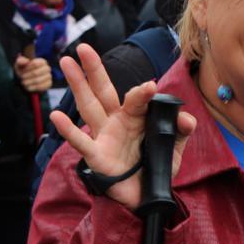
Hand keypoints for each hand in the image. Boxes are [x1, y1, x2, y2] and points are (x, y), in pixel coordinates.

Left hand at [14, 55, 52, 91]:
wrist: (27, 79)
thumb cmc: (23, 70)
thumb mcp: (20, 65)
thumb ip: (20, 61)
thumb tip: (26, 61)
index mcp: (41, 61)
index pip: (35, 64)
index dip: (27, 68)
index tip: (22, 70)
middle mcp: (47, 68)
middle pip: (35, 73)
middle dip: (26, 76)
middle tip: (21, 77)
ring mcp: (49, 76)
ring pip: (37, 80)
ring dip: (28, 82)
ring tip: (23, 82)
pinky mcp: (49, 84)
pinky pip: (40, 87)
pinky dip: (32, 87)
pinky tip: (28, 86)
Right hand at [50, 44, 196, 209]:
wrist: (147, 196)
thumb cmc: (156, 167)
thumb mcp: (174, 148)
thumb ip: (180, 131)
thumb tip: (186, 118)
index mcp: (136, 117)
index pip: (136, 99)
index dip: (142, 92)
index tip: (150, 86)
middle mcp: (116, 122)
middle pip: (103, 91)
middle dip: (94, 69)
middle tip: (84, 47)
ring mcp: (103, 136)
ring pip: (88, 107)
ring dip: (78, 85)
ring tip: (66, 62)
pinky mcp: (96, 156)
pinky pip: (80, 141)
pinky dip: (69, 129)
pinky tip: (57, 115)